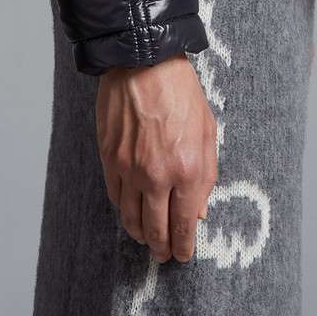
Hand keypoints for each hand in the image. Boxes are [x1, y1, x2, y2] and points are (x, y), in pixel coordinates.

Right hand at [96, 52, 217, 263]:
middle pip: (157, 229)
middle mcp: (157, 175)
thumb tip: (199, 211)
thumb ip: (206, 175)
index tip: (183, 255)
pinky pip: (115, 197)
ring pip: (132, 219)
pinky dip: (123, 209)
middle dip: (162, 248)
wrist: (143, 61)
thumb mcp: (207, 131)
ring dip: (140, 235)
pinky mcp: (109, 158)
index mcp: (188, 169)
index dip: (184, 246)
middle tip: (165, 254)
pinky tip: (130, 211)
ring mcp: (130, 169)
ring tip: (147, 238)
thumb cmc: (181, 91)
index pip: (185, 224)